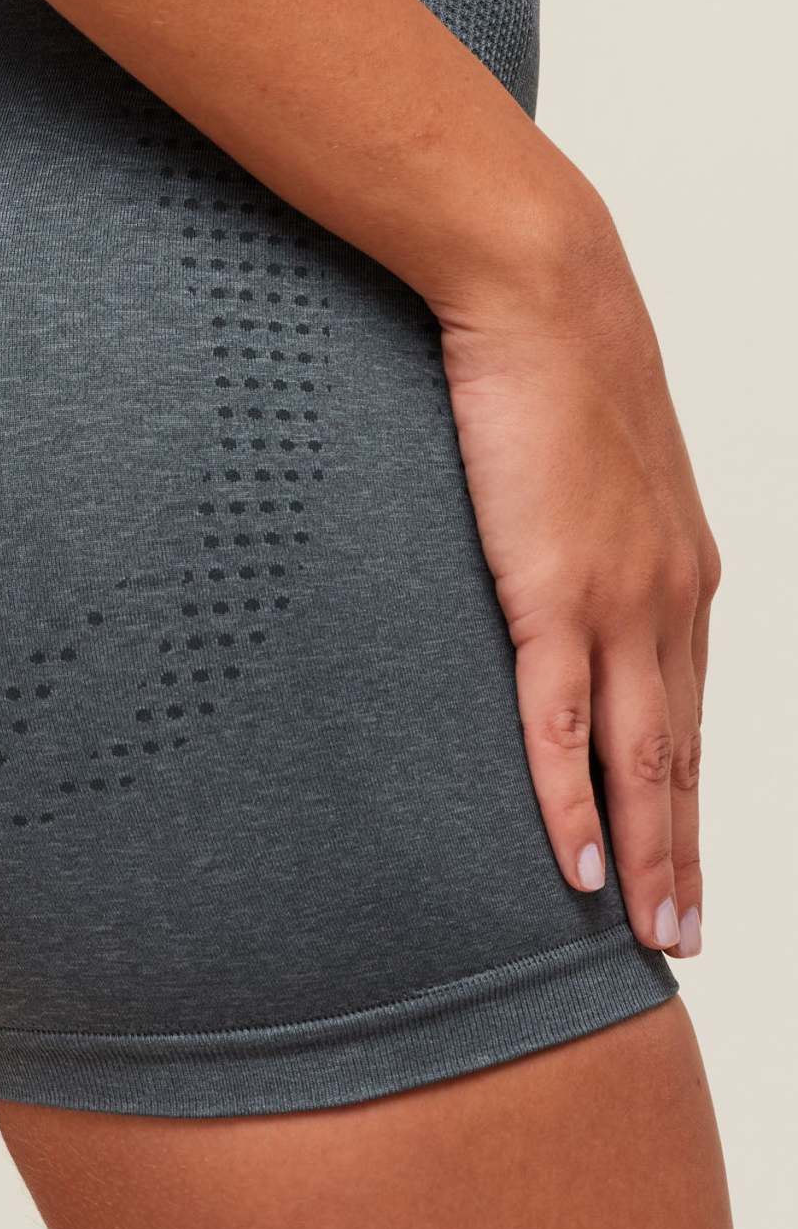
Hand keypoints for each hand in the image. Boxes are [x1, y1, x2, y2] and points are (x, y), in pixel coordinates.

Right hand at [437, 228, 719, 957]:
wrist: (543, 293)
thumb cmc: (553, 365)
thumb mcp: (582, 463)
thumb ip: (577, 527)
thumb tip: (540, 558)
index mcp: (678, 570)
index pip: (687, 711)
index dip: (688, 795)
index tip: (681, 856)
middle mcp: (668, 598)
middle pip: (680, 755)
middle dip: (683, 853)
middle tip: (680, 935)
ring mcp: (618, 600)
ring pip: (640, 760)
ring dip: (647, 855)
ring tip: (648, 932)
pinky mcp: (552, 589)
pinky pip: (561, 725)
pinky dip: (569, 804)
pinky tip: (575, 867)